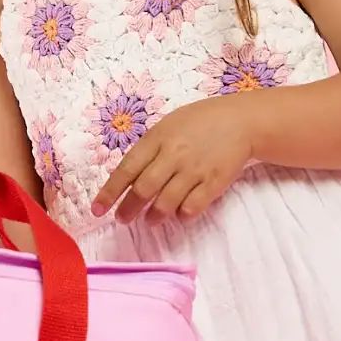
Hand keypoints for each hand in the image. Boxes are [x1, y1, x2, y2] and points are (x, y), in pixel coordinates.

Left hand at [91, 96, 254, 224]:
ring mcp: (194, 170)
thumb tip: (129, 178)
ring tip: (151, 219)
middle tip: (123, 219)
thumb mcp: (168, 125)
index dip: (109, 192)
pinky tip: (179, 213)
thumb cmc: (201, 121)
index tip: (97, 210)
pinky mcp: (214, 183)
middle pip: (143, 190)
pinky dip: (181, 215)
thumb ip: (149, 149)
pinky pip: (191, 208)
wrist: (242, 121)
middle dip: (128, 209)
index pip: (126, 169)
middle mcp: (174, 155)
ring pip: (166, 203)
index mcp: (158, 138)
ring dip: (154, 216)